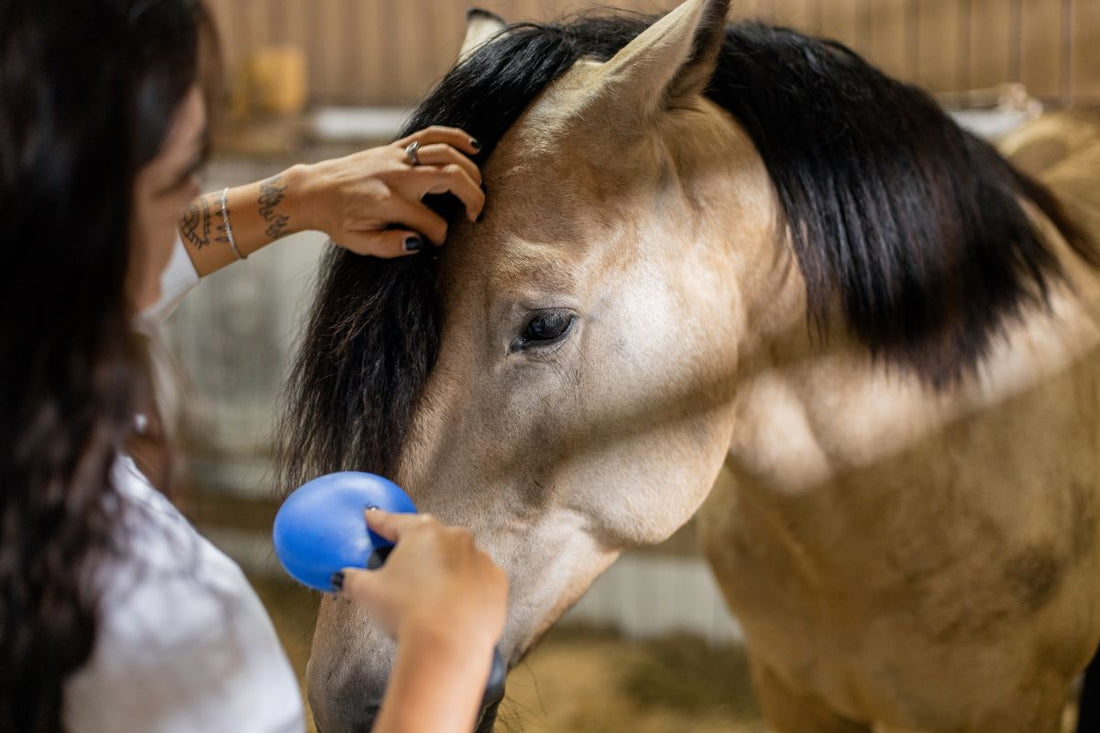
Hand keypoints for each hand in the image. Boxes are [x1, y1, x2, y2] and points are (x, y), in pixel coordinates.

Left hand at [291, 126, 484, 257]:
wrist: (316, 189)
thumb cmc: (339, 219)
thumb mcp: (359, 242)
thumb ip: (391, 246)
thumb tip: (420, 244)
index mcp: (387, 203)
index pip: (432, 223)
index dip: (441, 238)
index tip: (438, 244)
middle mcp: (396, 176)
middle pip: (450, 177)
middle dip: (472, 197)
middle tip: (477, 214)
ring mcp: (397, 157)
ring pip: (446, 153)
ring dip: (471, 169)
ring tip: (481, 186)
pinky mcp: (397, 146)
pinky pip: (432, 134)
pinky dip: (456, 136)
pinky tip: (474, 146)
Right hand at [338, 510, 507, 650]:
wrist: (448, 645)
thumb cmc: (408, 613)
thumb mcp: (367, 593)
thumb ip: (352, 579)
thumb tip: (343, 577)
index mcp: (422, 533)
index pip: (394, 521)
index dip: (379, 521)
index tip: (372, 517)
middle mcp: (455, 538)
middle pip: (430, 538)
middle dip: (416, 550)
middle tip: (402, 569)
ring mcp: (480, 558)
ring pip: (457, 558)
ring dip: (444, 570)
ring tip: (429, 596)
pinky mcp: (497, 582)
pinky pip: (478, 579)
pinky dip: (467, 588)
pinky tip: (453, 605)